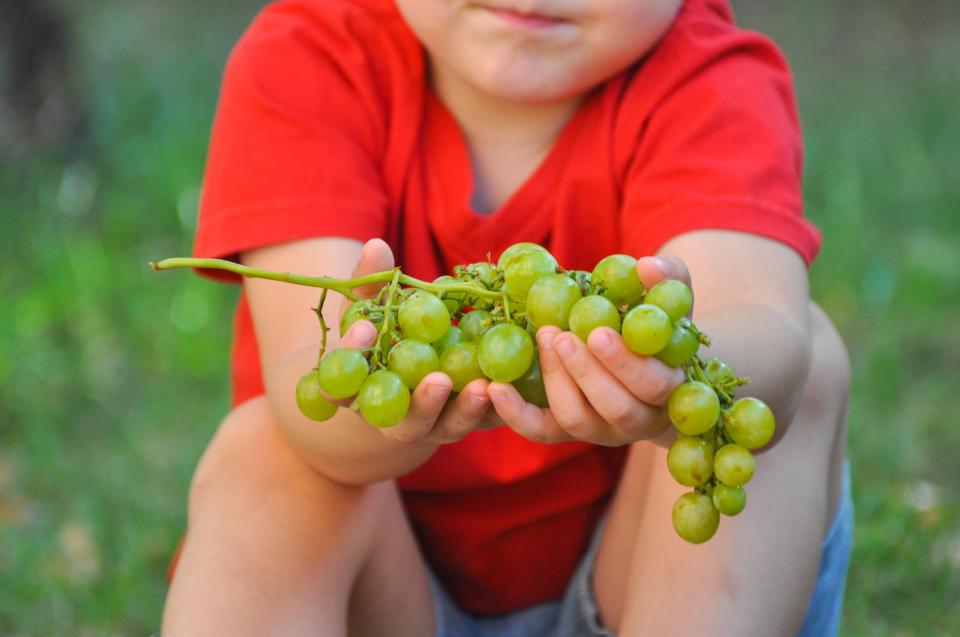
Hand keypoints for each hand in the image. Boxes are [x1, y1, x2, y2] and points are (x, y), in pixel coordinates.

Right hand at [328, 239, 492, 444]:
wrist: (411, 380)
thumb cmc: (385, 337)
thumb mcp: (372, 311)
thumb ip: (371, 285)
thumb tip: (377, 245)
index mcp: (360, 394)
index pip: (343, 383)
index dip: (351, 357)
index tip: (364, 328)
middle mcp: (396, 419)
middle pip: (405, 421)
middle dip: (422, 402)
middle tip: (438, 380)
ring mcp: (434, 425)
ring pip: (448, 426)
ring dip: (466, 410)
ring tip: (482, 387)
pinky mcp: (468, 422)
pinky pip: (484, 421)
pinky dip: (498, 406)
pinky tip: (512, 384)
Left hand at [487, 255, 690, 445]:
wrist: (638, 359)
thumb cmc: (656, 326)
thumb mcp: (670, 301)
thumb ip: (669, 279)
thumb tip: (648, 266)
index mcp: (670, 389)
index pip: (653, 385)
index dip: (625, 362)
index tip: (597, 331)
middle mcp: (639, 419)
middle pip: (616, 408)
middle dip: (586, 372)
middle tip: (560, 335)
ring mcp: (601, 430)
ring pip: (577, 418)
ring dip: (557, 379)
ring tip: (545, 337)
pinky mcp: (566, 432)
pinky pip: (540, 430)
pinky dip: (515, 413)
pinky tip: (496, 387)